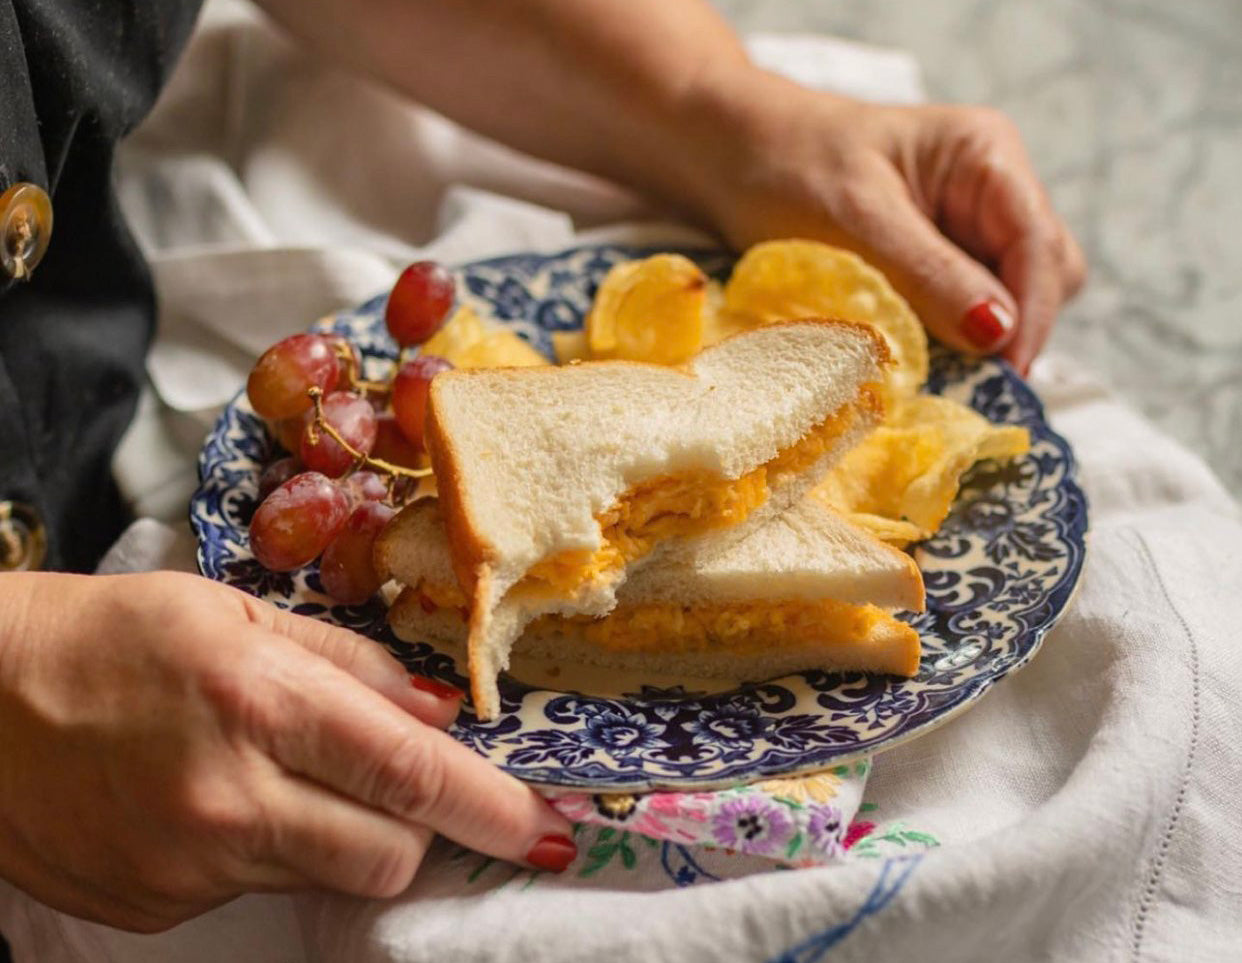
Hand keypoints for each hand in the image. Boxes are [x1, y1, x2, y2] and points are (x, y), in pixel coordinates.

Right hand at [0, 571, 574, 931]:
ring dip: (342, 832)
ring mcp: (187, 868)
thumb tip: (438, 711)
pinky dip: (272, 850)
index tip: (549, 833)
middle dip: (420, 826)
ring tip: (286, 772)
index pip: (411, 777)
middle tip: (405, 785)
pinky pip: (258, 890)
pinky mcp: (155, 909)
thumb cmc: (110, 637)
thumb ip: (349, 665)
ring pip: (327, 877)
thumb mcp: (237, 616)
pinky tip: (223, 799)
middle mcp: (227, 800)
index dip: (494, 811)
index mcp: (258, 705)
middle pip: (388, 855)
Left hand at [691, 75, 1085, 373]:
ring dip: (981, 341)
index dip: (1029, 313)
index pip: (1040, 244)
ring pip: (1010, 300)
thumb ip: (930, 274)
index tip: (1003, 373)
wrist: (729, 156)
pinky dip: (949, 339)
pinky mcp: (937, 263)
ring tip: (936, 372)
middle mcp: (992, 190)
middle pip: (1044, 275)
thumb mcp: (858, 219)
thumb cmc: (787, 166)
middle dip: (1013, 329)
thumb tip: (1000, 333)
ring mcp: (967, 229)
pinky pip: (965, 311)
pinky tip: (919, 358)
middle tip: (967, 383)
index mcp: (986, 155)